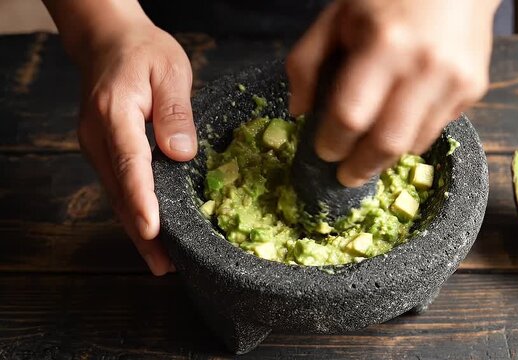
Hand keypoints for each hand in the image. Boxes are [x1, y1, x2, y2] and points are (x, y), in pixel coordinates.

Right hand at [44, 0, 196, 275]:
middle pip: (120, 191)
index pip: (130, 163)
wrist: (108, 42)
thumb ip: (175, 113)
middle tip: (164, 266)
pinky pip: (118, 186)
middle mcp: (98, 136)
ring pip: (116, 195)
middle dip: (141, 232)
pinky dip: (132, 211)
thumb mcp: (170, 71)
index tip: (153, 230)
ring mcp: (96, 146)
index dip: (141, 200)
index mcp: (116, 114)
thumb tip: (180, 154)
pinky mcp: (103, 151)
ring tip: (161, 262)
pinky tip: (149, 232)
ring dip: (136, 229)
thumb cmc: (143, 52)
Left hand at [287, 0, 498, 186]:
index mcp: (383, 44)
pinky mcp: (474, 89)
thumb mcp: (335, 16)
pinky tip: (400, 119)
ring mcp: (455, 80)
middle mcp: (425, 67)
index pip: (350, 116)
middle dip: (360, 168)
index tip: (323, 152)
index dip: (332, 143)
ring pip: (414, 144)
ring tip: (370, 150)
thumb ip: (305, 63)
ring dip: (386, 154)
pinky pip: (436, 130)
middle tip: (345, 176)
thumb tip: (298, 113)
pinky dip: (412, 135)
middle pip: (386, 143)